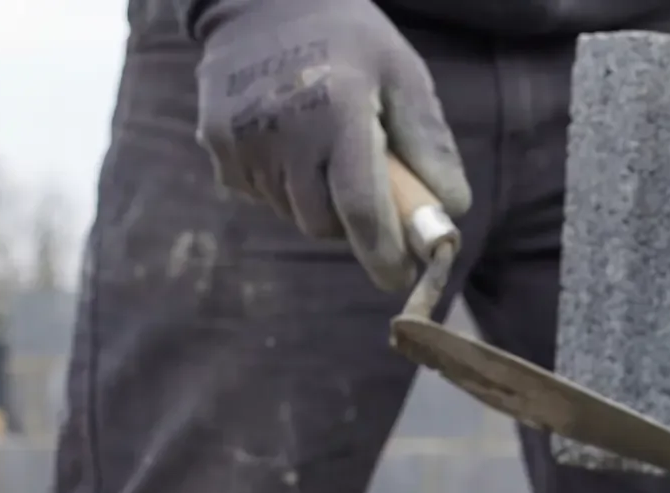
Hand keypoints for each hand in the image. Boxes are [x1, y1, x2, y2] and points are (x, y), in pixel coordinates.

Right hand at [192, 0, 472, 289]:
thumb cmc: (348, 38)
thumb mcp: (402, 73)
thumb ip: (428, 143)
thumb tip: (451, 211)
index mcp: (338, 111)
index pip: (359, 209)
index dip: (382, 254)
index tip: (400, 277)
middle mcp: (285, 130)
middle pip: (323, 222)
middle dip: (351, 222)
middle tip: (366, 188)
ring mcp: (243, 140)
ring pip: (291, 212)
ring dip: (316, 200)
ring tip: (324, 148)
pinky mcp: (218, 145)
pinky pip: (260, 193)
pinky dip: (282, 184)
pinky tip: (289, 139)